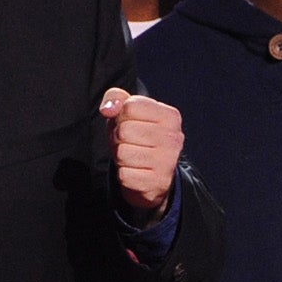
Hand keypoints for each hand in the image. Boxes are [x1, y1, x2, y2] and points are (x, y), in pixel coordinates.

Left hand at [99, 88, 182, 222]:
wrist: (154, 176)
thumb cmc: (138, 138)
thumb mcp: (129, 113)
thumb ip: (116, 99)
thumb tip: (108, 109)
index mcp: (170, 116)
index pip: (130, 107)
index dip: (121, 116)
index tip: (130, 124)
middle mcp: (173, 137)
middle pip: (124, 130)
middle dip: (118, 138)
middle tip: (128, 143)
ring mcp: (168, 161)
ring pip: (122, 153)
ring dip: (120, 157)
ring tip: (132, 157)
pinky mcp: (158, 182)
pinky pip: (124, 175)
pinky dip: (124, 174)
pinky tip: (136, 172)